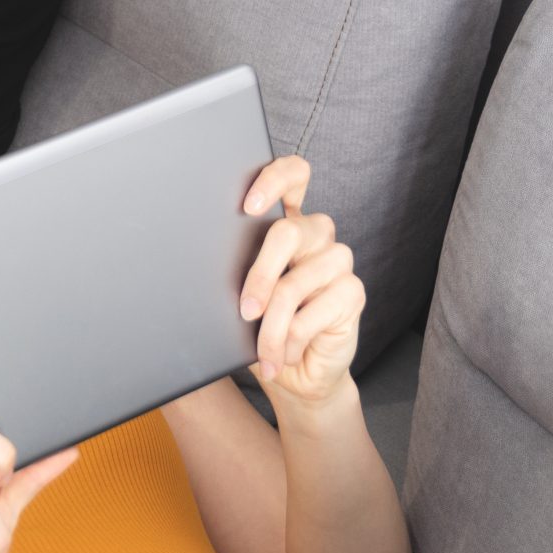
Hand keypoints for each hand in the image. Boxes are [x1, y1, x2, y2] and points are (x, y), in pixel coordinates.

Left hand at [238, 155, 363, 409]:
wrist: (295, 378)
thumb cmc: (258, 330)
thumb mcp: (237, 298)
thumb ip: (231, 271)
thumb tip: (198, 263)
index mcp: (286, 223)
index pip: (294, 175)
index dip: (274, 180)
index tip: (247, 207)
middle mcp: (316, 234)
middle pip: (288, 231)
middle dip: (259, 276)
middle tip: (245, 311)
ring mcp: (338, 261)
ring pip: (295, 282)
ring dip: (271, 327)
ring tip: (262, 353)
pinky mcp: (353, 292)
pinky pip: (313, 313)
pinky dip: (290, 342)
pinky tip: (285, 356)